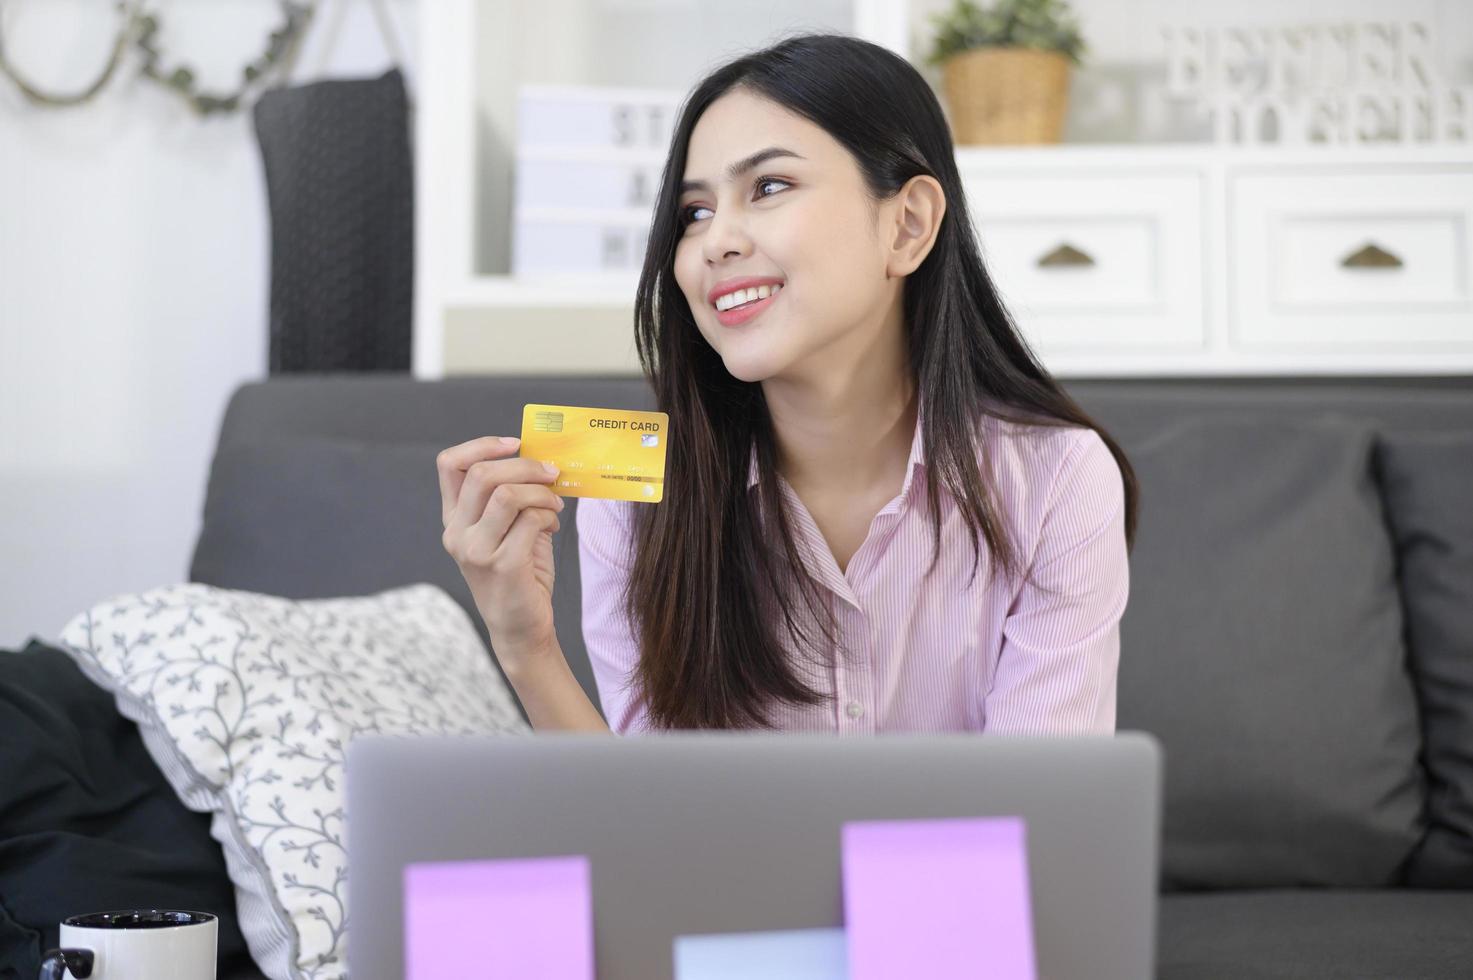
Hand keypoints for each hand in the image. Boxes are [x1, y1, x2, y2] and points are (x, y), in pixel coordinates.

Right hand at [438, 435, 564, 674]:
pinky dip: (549, 516)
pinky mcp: (502, 565)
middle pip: (482, 474)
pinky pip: (530, 520)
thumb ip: (512, 496)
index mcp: (454, 518)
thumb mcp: (508, 529)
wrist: (522, 627)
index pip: (449, 464)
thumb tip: (540, 460)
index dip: (483, 445)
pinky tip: (553, 527)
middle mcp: (457, 533)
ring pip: (508, 494)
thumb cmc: (519, 573)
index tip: (515, 444)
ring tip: (554, 507)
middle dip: (525, 466)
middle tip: (551, 473)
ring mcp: (475, 551)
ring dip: (541, 493)